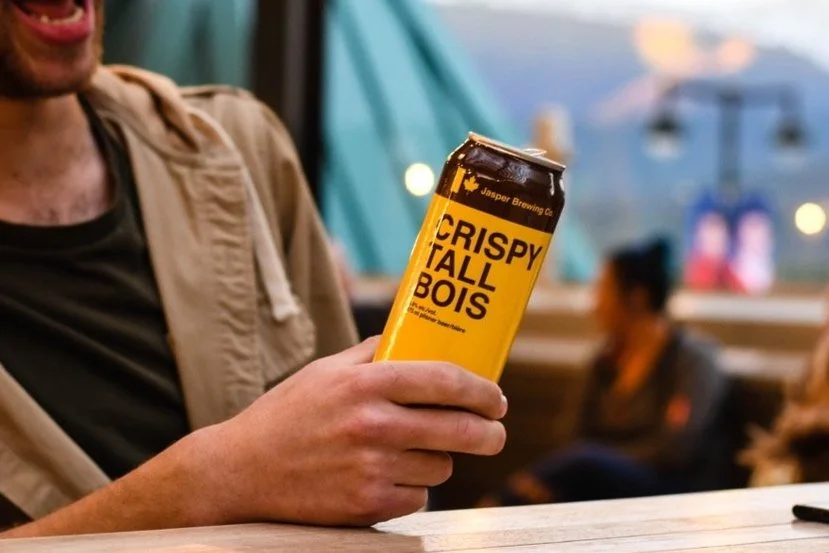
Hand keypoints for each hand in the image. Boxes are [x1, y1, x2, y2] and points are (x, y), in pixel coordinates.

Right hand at [193, 337, 507, 526]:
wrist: (239, 473)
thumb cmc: (286, 415)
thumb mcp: (325, 371)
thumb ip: (374, 354)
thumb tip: (419, 342)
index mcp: (365, 384)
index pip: (445, 381)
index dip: (482, 390)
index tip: (497, 398)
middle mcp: (372, 426)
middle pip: (459, 430)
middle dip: (488, 433)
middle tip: (493, 432)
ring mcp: (371, 469)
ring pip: (441, 466)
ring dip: (439, 459)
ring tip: (413, 451)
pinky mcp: (367, 506)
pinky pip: (418, 497)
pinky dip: (412, 487)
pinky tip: (387, 475)